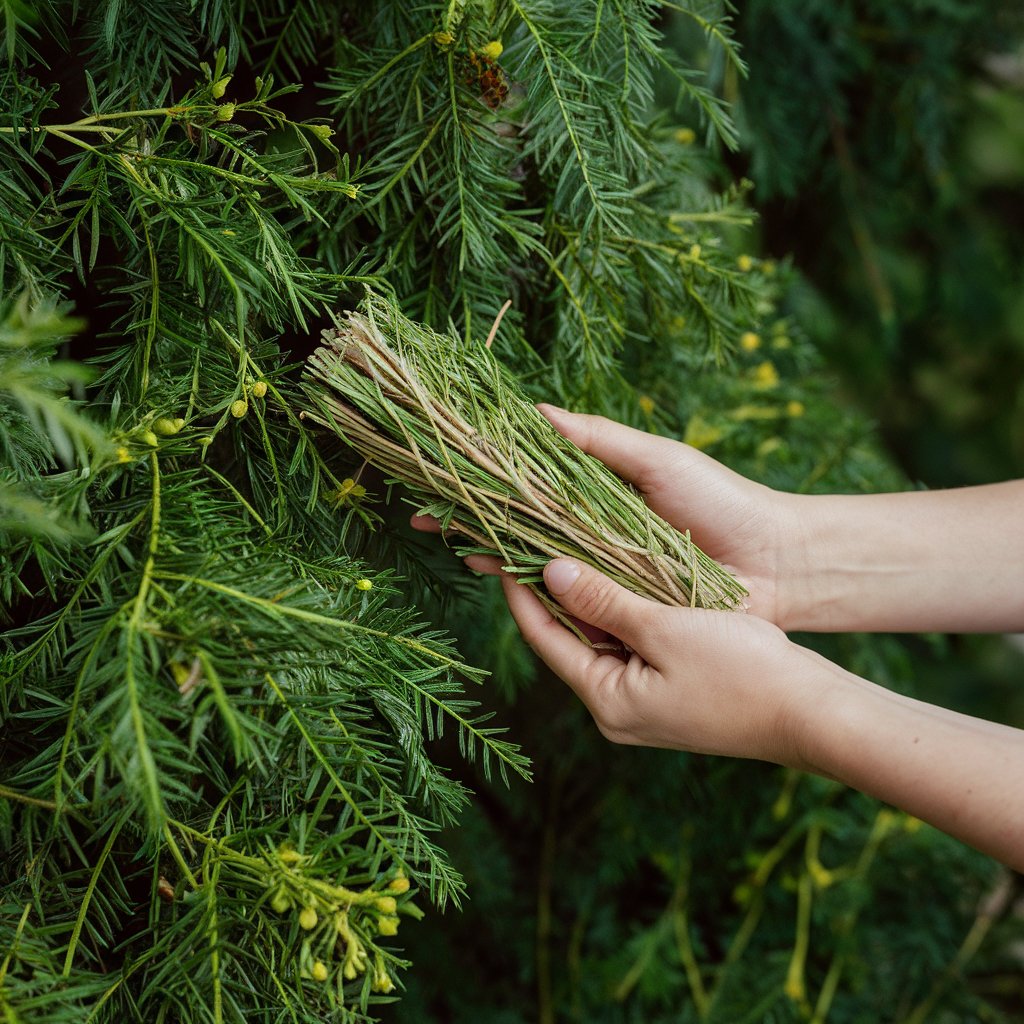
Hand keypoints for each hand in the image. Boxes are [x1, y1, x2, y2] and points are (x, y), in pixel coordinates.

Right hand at [412, 403, 807, 625]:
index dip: (486, 479)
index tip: (443, 471)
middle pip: (522, 525)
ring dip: (493, 552)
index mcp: (598, 496)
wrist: (779, 561)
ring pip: (538, 563)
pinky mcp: (619, 610)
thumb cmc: (722, 501)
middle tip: (426, 514)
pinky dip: (535, 591)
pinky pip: (571, 601)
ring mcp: (604, 575)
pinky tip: (501, 579)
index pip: (528, 484)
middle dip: (474, 518)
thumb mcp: (657, 460)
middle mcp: (593, 535)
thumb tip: (537, 412)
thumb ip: (597, 442)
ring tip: (455, 543)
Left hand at [500, 555, 819, 762]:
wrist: (813, 713)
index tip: (502, 549)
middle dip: (552, 589)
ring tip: (568, 542)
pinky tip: (620, 570)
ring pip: (604, 637)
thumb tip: (549, 571)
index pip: (543, 638)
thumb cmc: (742, 673)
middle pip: (570, 638)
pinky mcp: (673, 689)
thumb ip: (603, 599)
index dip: (520, 591)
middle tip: (530, 537)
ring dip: (590, 594)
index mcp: (607, 701)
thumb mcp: (663, 628)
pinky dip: (624, 608)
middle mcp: (618, 708)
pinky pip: (634, 643)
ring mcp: (646, 701)